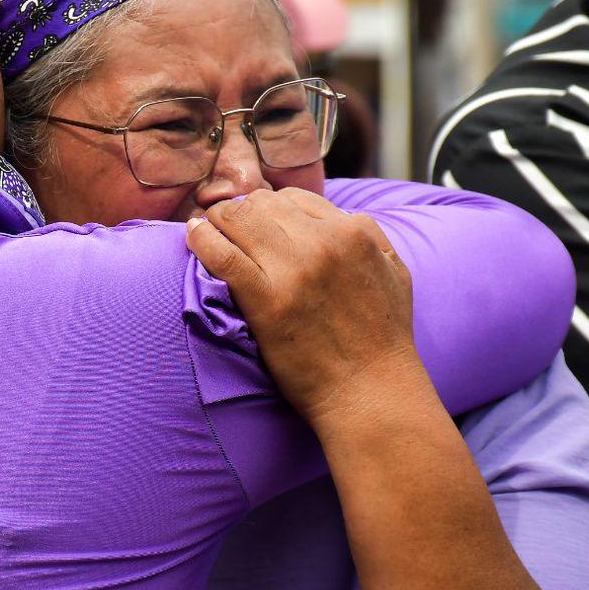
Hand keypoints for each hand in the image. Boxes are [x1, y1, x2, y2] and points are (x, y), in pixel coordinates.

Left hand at [186, 187, 425, 431]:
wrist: (369, 391)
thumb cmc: (383, 337)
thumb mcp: (394, 271)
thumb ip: (369, 235)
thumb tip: (339, 215)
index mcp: (353, 232)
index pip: (293, 199)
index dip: (269, 208)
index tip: (255, 223)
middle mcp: (322, 243)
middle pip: (261, 204)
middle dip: (240, 211)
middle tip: (225, 224)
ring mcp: (292, 270)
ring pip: (238, 219)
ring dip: (218, 220)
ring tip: (207, 228)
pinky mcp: (265, 299)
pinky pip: (221, 253)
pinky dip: (201, 238)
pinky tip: (194, 235)